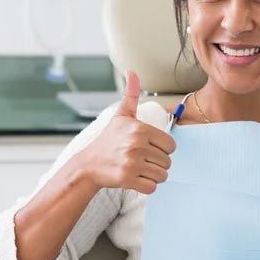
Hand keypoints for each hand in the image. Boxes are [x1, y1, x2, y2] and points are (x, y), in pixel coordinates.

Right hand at [76, 71, 175, 194]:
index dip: (162, 149)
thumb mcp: (120, 116)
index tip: (149, 148)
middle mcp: (137, 145)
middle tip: (141, 160)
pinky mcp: (127, 179)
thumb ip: (131, 95)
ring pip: (162, 175)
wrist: (88, 164)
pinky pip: (152, 188)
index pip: (171, 145)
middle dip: (157, 163)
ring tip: (139, 169)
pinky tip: (135, 178)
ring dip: (153, 175)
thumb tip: (132, 72)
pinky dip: (146, 186)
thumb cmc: (107, 140)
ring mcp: (132, 163)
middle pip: (168, 162)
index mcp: (140, 129)